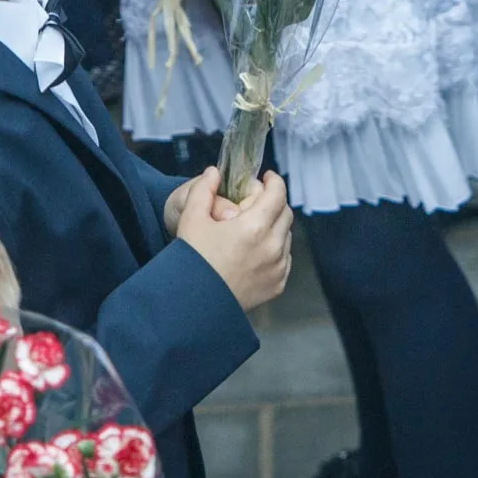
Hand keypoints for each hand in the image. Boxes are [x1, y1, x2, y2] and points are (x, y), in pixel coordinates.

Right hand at [176, 168, 293, 311]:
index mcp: (255, 226)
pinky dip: (276, 249)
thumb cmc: (192, 259)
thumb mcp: (191, 219)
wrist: (193, 305)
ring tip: (254, 227)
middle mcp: (273, 246)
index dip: (274, 181)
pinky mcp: (277, 285)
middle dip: (274, 202)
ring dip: (275, 226)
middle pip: (285, 213)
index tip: (266, 178)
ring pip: (287, 236)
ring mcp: (278, 268)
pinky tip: (256, 250)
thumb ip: (203, 190)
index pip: (278, 194)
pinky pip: (285, 259)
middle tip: (256, 202)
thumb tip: (214, 172)